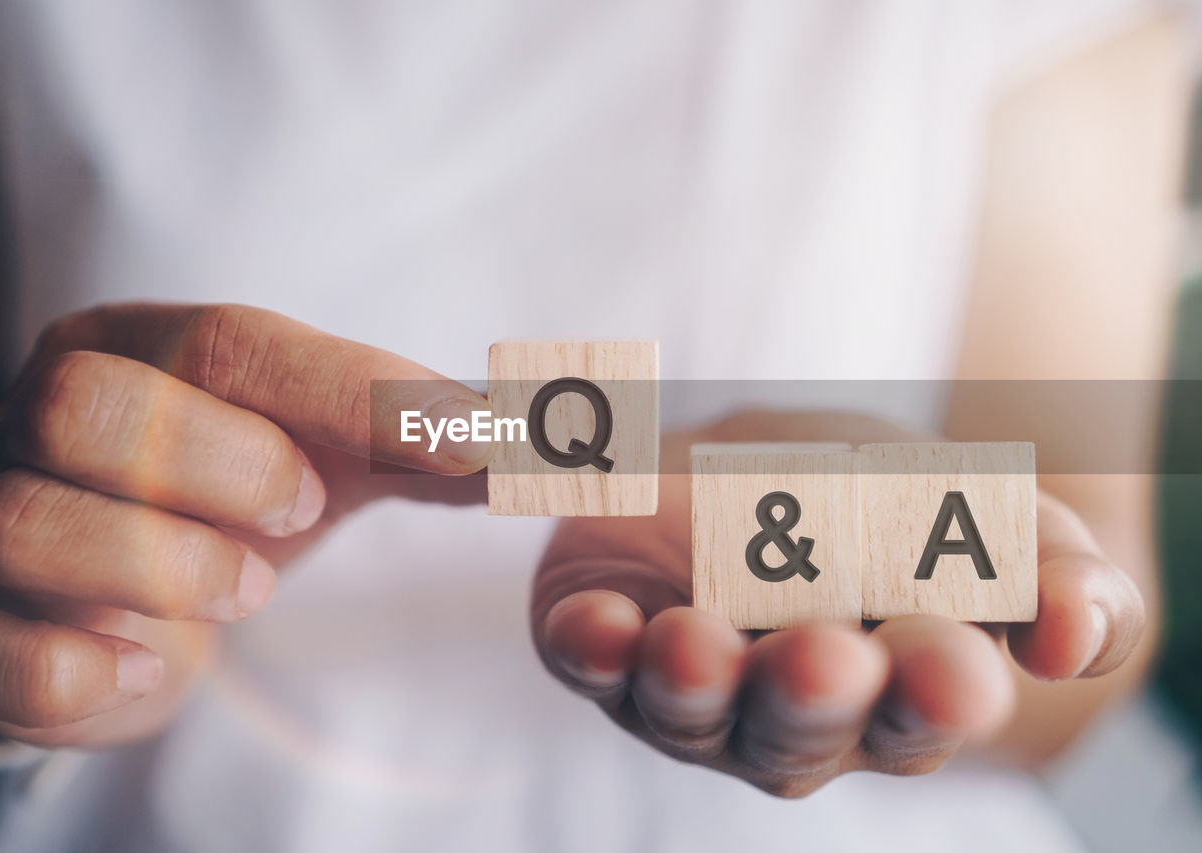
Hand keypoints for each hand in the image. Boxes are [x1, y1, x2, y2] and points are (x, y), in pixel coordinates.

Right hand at [0, 303, 488, 747]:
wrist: (107, 590)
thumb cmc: (228, 500)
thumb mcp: (329, 451)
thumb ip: (429, 440)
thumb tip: (556, 435)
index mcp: (136, 349)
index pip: (231, 342)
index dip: (346, 394)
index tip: (455, 446)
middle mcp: (40, 420)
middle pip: (91, 406)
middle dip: (223, 465)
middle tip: (300, 516)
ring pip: (30, 522)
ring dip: (167, 566)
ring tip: (243, 589)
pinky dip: (80, 669)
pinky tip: (151, 665)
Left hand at [531, 411, 1145, 796]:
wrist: (789, 462)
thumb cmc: (906, 508)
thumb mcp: (1001, 521)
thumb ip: (1059, 579)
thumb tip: (1075, 636)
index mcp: (901, 691)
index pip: (924, 708)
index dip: (936, 689)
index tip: (951, 661)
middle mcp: (792, 711)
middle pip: (801, 726)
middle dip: (811, 695)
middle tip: (827, 657)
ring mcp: (695, 687)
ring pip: (690, 706)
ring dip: (690, 679)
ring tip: (694, 641)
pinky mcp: (611, 641)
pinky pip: (589, 656)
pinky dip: (588, 643)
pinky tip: (594, 622)